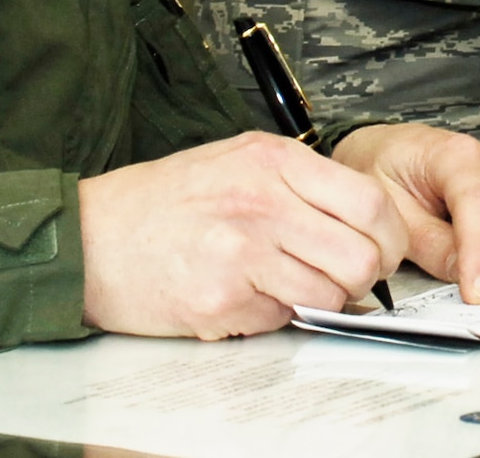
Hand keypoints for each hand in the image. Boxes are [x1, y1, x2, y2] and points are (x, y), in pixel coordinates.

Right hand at [79, 130, 408, 337]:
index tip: (380, 249)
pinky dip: (272, 318)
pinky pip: (281, 322)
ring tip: (282, 285)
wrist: (91, 237)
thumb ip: (296, 185)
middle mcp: (261, 200)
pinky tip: (240, 295)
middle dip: (362, 278)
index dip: (389, 236)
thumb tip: (357, 224)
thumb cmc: (161, 201)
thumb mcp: (235, 160)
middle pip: (362, 255)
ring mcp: (242, 251)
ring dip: (318, 301)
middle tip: (340, 277)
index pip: (370, 201)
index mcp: (270, 159)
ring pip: (330, 295)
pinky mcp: (221, 299)